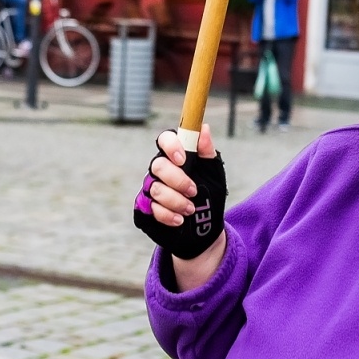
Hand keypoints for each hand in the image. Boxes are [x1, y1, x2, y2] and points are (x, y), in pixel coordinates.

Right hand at [134, 125, 226, 274]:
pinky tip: (179, 220)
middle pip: (157, 165)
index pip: (165, 139)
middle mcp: (160, 170)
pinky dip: (167, 215)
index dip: (171, 146)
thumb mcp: (214, 174)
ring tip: (190, 209)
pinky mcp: (144, 208)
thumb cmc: (210, 196)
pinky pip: (149, 208)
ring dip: (176, 201)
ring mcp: (150, 189)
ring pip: (154, 189)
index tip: (183, 160)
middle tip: (194, 191)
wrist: (204, 230)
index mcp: (176, 155)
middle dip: (178, 180)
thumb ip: (207, 152)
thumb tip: (204, 128)